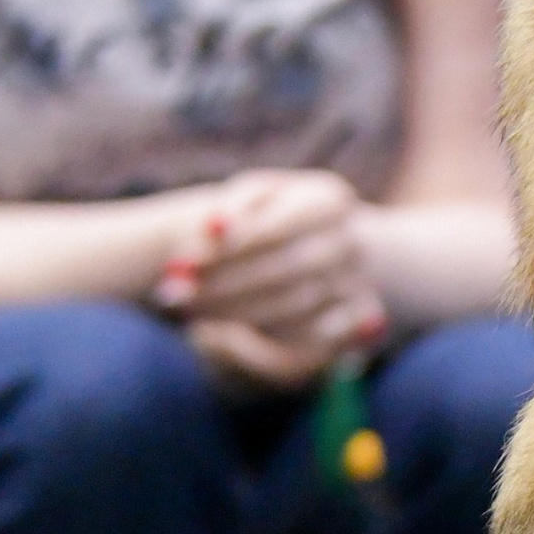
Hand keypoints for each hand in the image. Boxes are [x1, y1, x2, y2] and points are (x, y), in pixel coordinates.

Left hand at [150, 167, 388, 381]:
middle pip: (283, 270)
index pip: (272, 227)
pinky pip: (312, 337)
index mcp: (328, 199)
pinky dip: (269, 338)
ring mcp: (359, 282)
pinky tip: (226, 333)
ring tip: (190, 313)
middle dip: (223, 285)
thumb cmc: (280, 213)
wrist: (339, 244)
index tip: (178, 265)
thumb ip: (231, 207)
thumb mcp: (256, 195)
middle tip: (174, 296)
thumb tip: (210, 227)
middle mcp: (351, 241)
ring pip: (293, 306)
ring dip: (236, 313)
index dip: (225, 248)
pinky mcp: (357, 320)